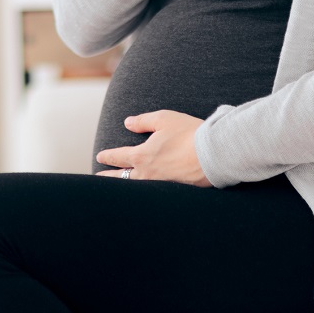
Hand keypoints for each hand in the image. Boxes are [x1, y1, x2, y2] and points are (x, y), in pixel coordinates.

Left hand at [95, 110, 211, 186]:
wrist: (215, 154)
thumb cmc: (189, 133)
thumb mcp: (164, 119)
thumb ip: (143, 121)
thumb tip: (127, 123)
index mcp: (142, 156)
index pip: (119, 157)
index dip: (108, 157)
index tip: (100, 157)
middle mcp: (148, 174)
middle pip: (123, 178)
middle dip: (109, 177)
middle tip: (98, 178)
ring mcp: (161, 185)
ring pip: (137, 188)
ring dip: (126, 186)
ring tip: (119, 187)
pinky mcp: (175, 191)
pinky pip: (154, 193)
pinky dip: (144, 193)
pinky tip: (144, 194)